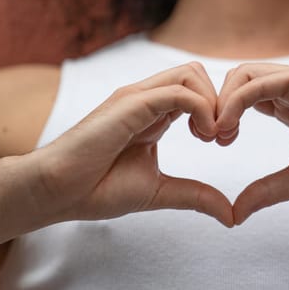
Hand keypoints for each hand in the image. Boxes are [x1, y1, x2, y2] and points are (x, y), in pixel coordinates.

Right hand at [32, 63, 232, 226]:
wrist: (58, 192)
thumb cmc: (100, 189)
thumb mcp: (160, 191)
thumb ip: (196, 196)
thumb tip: (230, 216)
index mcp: (154, 114)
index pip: (196, 90)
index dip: (218, 110)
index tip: (223, 141)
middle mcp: (147, 99)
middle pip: (196, 73)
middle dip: (220, 100)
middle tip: (221, 136)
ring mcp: (137, 98)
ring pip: (190, 74)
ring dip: (212, 102)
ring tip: (211, 136)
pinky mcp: (130, 104)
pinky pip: (178, 92)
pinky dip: (201, 108)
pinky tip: (203, 135)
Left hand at [217, 63, 288, 224]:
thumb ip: (267, 190)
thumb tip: (236, 213)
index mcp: (286, 105)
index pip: (241, 97)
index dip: (222, 116)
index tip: (215, 142)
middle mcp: (287, 88)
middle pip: (235, 81)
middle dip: (214, 105)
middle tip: (208, 137)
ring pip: (242, 74)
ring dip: (221, 101)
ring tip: (218, 133)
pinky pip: (258, 82)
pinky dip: (236, 101)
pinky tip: (228, 127)